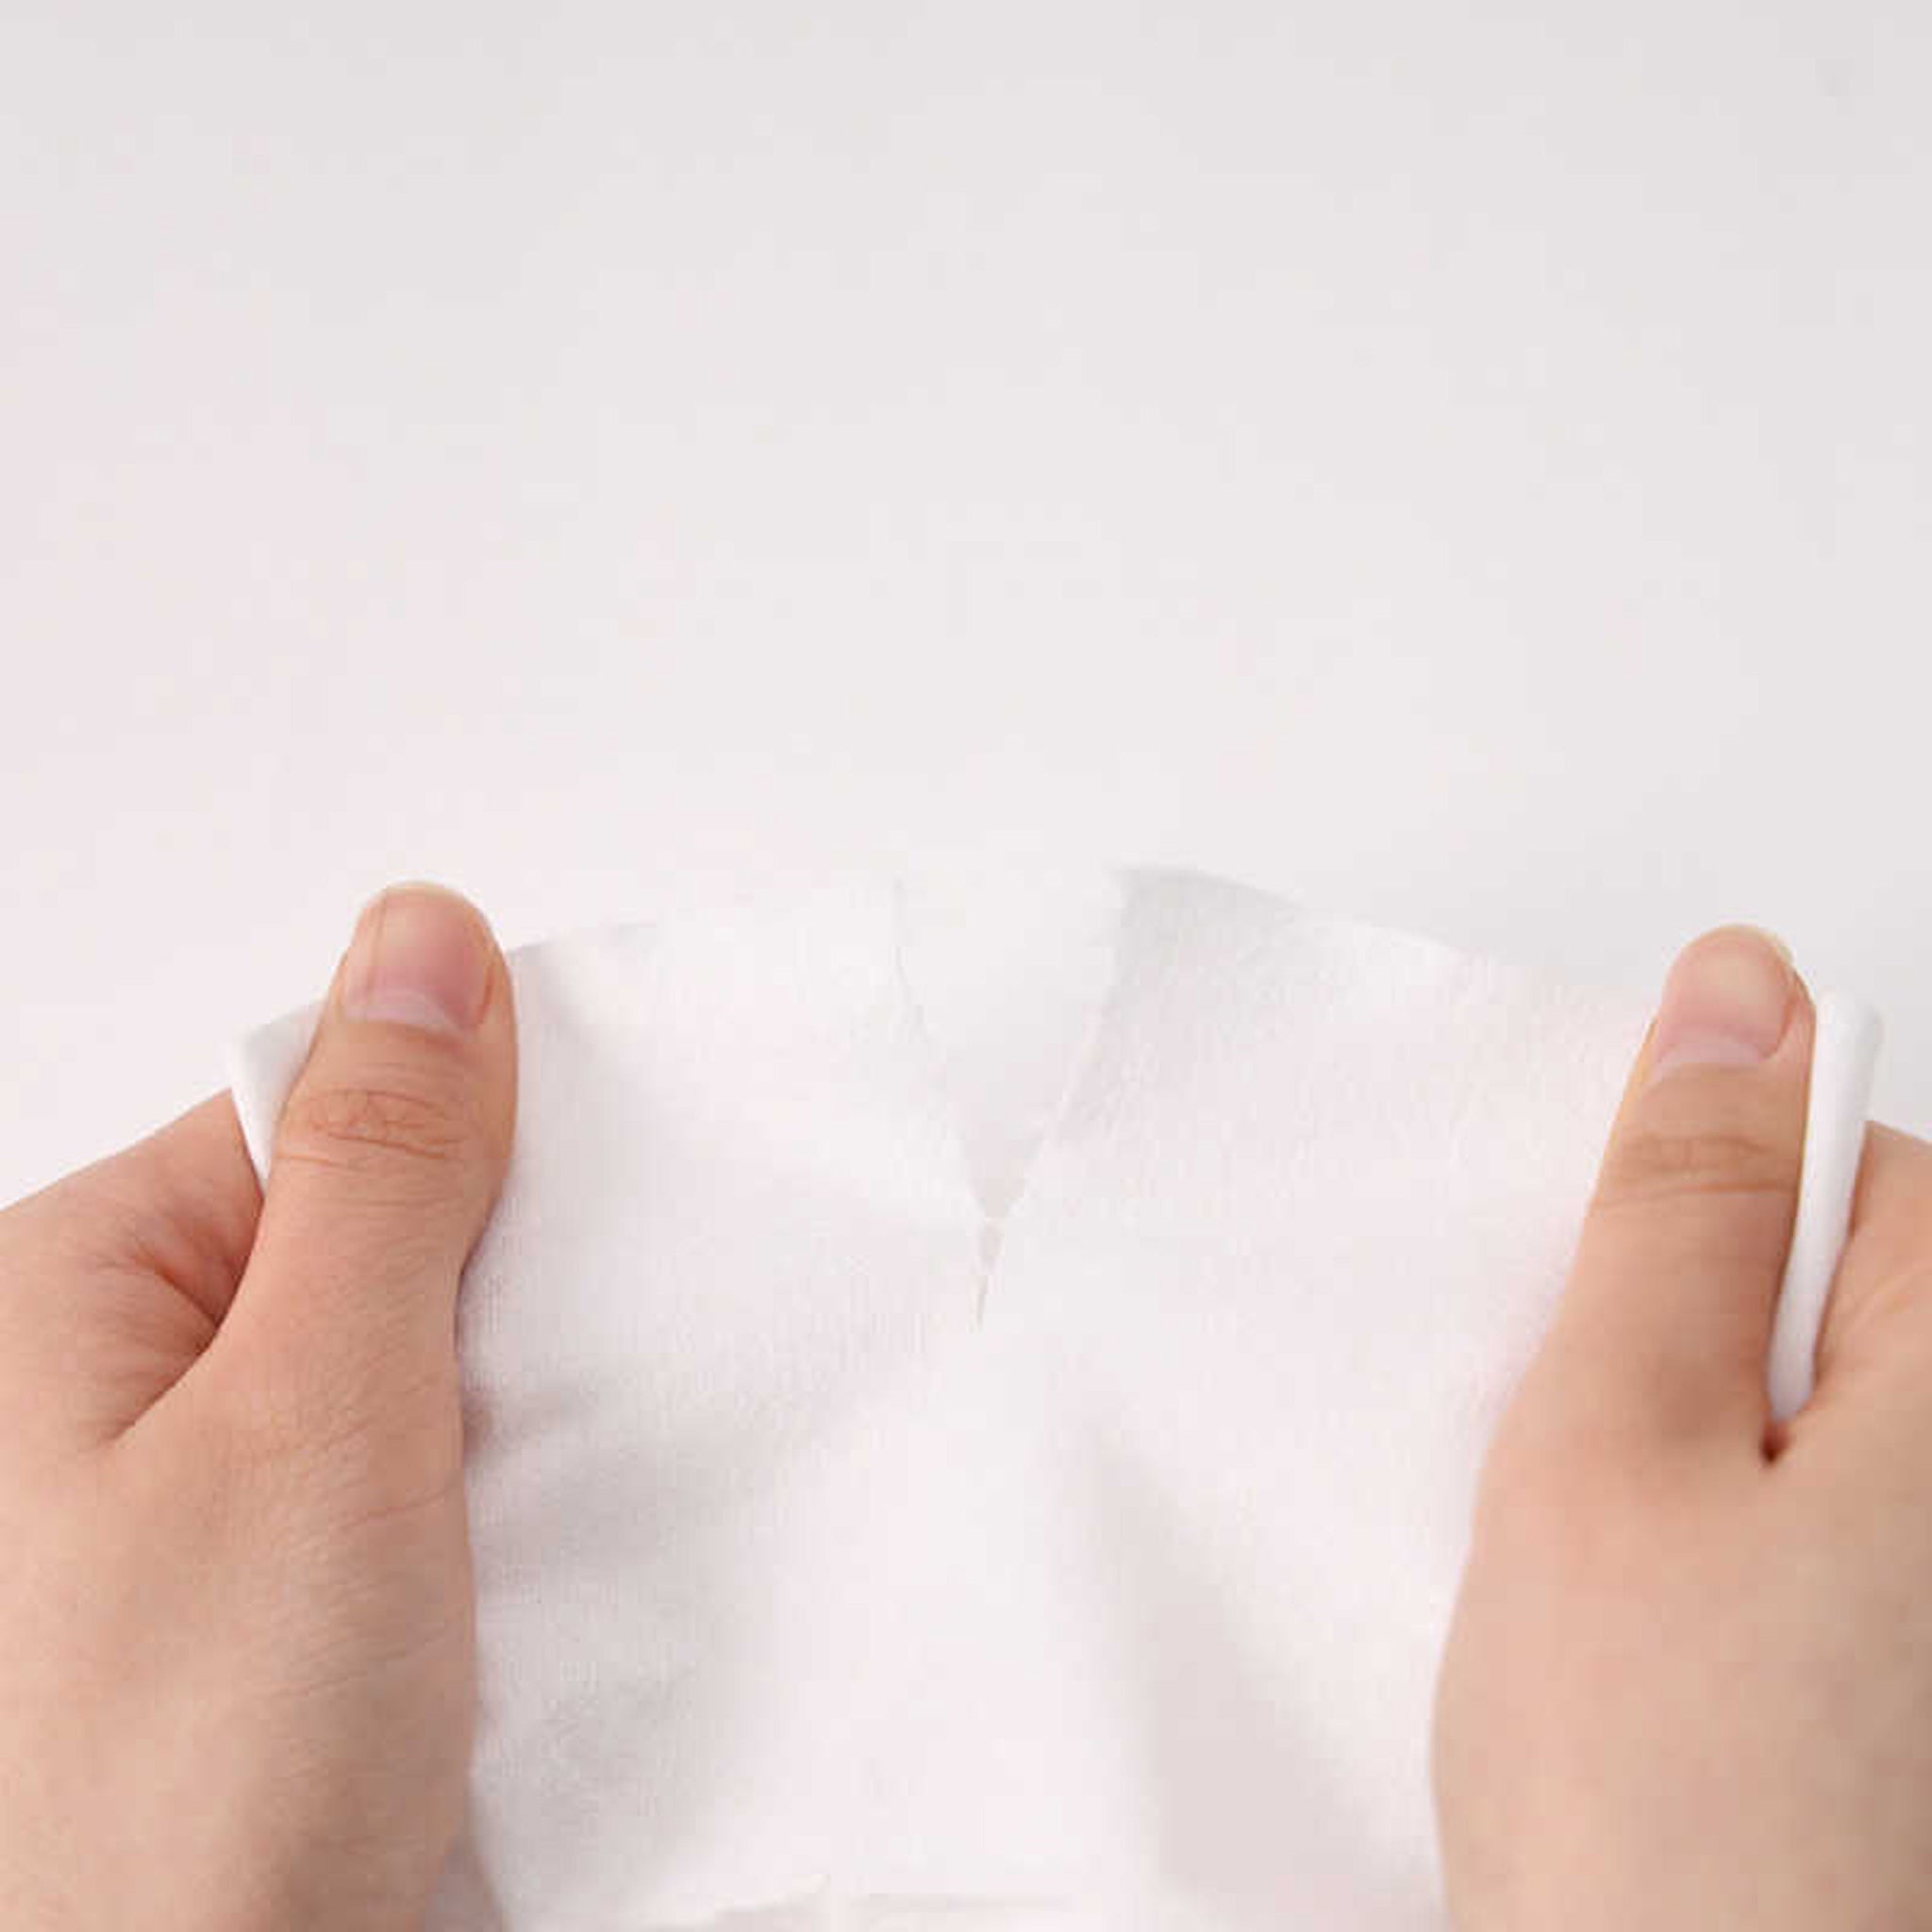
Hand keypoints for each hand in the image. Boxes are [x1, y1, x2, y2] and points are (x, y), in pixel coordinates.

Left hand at [0, 884, 515, 1931]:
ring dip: (503, 1429)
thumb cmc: (177, 1794)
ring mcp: (177, 1509)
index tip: (589, 1222)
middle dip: (496, 1310)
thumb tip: (425, 935)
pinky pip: (407, 1495)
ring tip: (534, 1529)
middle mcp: (99, 1386)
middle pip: (371, 1239)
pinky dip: (487, 1521)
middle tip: (549, 1415)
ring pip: (408, 1376)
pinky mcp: (259, 1612)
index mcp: (69, 1289)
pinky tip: (514, 1588)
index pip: (319, 1112)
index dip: (476, 1148)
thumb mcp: (315, 1422)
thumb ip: (382, 1167)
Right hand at [1433, 925, 1931, 1927]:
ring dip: (1694, 1457)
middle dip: (1691, 1342)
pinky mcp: (1892, 1679)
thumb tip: (1736, 992)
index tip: (1605, 1310)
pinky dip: (1725, 1557)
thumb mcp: (1616, 1441)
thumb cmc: (1670, 1814)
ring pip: (1813, 1429)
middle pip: (1844, 1302)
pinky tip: (1661, 1659)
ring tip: (1615, 1586)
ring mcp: (1930, 1595)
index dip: (1697, 1213)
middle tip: (1594, 1469)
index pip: (1856, 1164)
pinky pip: (1816, 1543)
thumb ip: (1682, 1207)